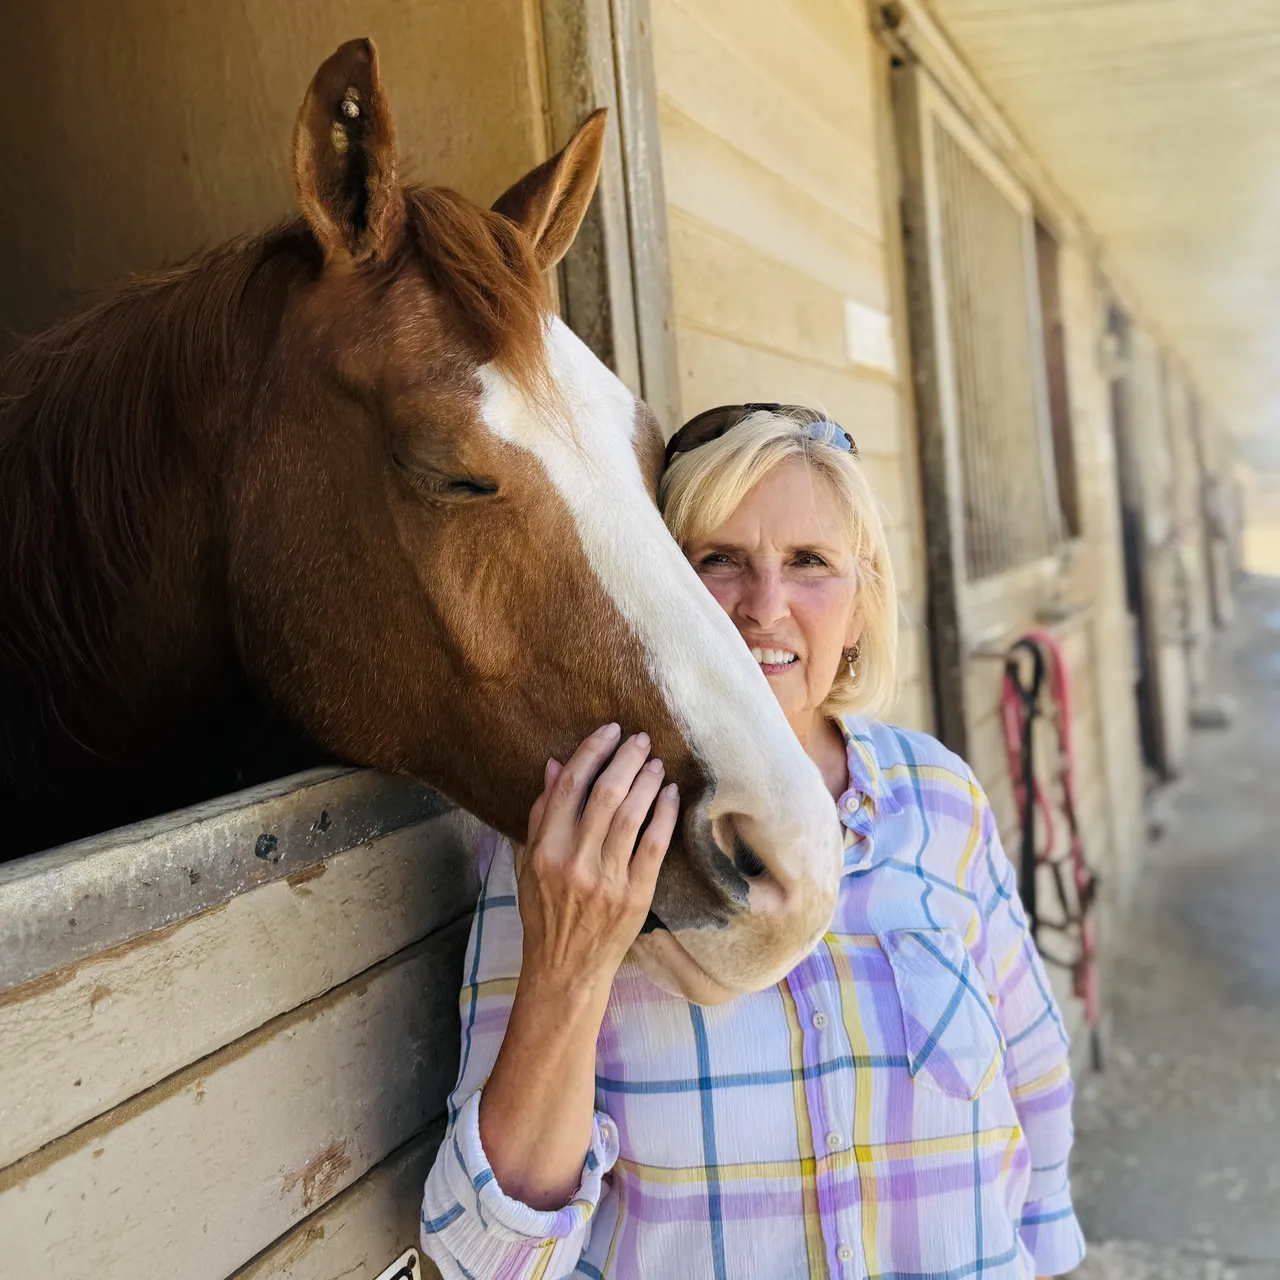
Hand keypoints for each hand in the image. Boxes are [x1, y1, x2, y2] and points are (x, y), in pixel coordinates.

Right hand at [516, 723, 677, 1001]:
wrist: (566, 968)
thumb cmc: (545, 912)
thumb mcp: (530, 861)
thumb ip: (542, 813)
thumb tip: (555, 765)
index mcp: (546, 850)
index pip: (570, 787)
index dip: (592, 752)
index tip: (609, 731)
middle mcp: (575, 862)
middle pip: (605, 794)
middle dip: (625, 759)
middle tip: (639, 739)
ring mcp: (608, 880)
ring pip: (632, 816)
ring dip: (647, 781)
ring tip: (655, 762)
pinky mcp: (636, 896)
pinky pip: (655, 846)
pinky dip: (664, 814)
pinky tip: (670, 794)